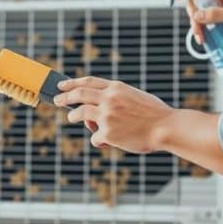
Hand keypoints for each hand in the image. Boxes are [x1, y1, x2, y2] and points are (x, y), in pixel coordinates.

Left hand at [53, 76, 173, 152]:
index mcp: (116, 87)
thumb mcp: (135, 96)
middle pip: (78, 94)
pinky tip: (106, 142)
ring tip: (73, 118)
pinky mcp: (107, 133)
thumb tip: (98, 108)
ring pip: (80, 114)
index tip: (62, 85)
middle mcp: (109, 99)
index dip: (72, 83)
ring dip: (74, 116)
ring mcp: (106, 115)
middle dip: (64, 97)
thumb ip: (116, 98)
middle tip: (56, 100)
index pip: (88, 82)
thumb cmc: (154, 114)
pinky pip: (95, 137)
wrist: (166, 127)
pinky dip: (99, 140)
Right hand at [166, 0, 222, 56]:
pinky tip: (203, 39)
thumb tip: (198, 14)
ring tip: (201, 35)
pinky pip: (201, 23)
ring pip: (197, 12)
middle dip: (191, 9)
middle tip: (192, 19)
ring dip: (195, 24)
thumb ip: (217, 14)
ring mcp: (217, 10)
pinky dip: (199, 30)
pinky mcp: (216, 22)